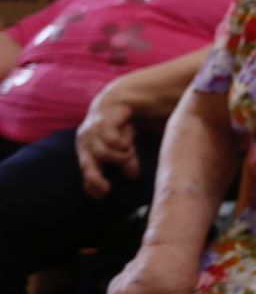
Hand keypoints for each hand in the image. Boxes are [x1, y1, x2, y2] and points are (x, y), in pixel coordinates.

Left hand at [76, 83, 141, 198]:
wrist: (121, 99)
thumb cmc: (120, 124)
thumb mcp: (125, 146)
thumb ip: (127, 160)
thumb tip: (133, 176)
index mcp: (86, 149)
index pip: (85, 171)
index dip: (91, 185)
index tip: (102, 195)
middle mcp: (85, 142)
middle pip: (87, 165)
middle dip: (95, 178)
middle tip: (106, 188)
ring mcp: (91, 132)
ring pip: (102, 153)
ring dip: (118, 157)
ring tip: (129, 153)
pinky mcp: (101, 123)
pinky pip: (111, 141)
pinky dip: (121, 145)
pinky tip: (127, 142)